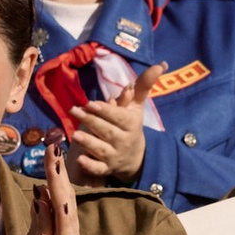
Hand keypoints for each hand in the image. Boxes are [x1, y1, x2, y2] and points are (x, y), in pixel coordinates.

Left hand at [68, 68, 159, 183]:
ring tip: (75, 135)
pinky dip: (90, 166)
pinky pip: (98, 169)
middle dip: (92, 121)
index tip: (90, 104)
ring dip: (89, 142)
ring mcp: (114, 155)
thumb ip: (143, 85)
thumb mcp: (137, 106)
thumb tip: (159, 65)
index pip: (118, 116)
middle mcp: (123, 140)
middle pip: (107, 131)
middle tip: (74, 110)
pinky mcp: (106, 168)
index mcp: (131, 123)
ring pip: (101, 150)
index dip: (105, 110)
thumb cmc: (130, 125)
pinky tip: (79, 160)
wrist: (134, 157)